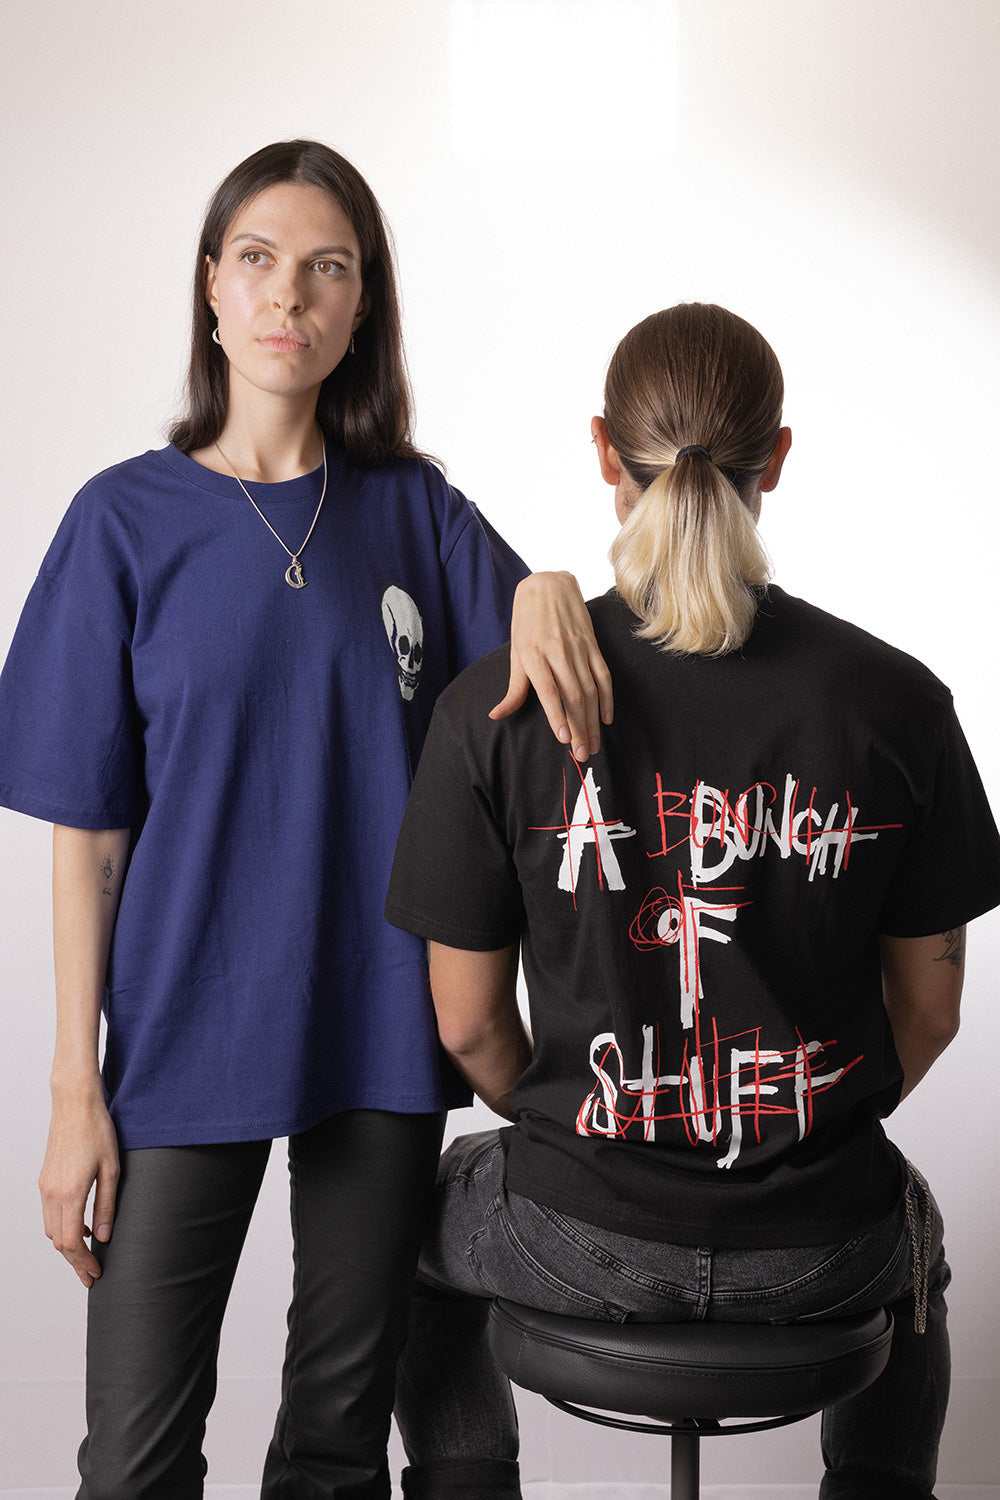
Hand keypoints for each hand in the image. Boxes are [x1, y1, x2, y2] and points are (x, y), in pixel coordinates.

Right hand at [39, 1087, 119, 1286]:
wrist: (75, 1104)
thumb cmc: (97, 1131)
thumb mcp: (112, 1169)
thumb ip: (107, 1206)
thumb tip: (104, 1237)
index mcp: (70, 1193)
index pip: (72, 1243)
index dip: (84, 1262)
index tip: (97, 1273)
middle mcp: (52, 1194)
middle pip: (59, 1242)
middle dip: (75, 1261)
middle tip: (92, 1275)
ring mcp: (45, 1187)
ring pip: (51, 1230)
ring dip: (68, 1246)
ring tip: (89, 1254)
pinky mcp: (45, 1180)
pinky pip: (50, 1214)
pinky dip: (63, 1227)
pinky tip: (83, 1226)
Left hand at [491, 572, 613, 760]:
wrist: (548, 584)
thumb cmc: (527, 622)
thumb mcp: (516, 653)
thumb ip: (513, 688)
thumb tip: (496, 716)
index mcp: (534, 654)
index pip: (548, 689)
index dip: (557, 714)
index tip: (564, 738)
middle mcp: (558, 651)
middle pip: (573, 695)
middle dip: (579, 728)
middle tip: (582, 754)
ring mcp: (578, 648)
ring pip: (590, 690)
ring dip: (593, 721)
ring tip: (593, 745)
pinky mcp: (593, 645)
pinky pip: (603, 675)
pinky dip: (607, 698)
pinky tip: (605, 718)